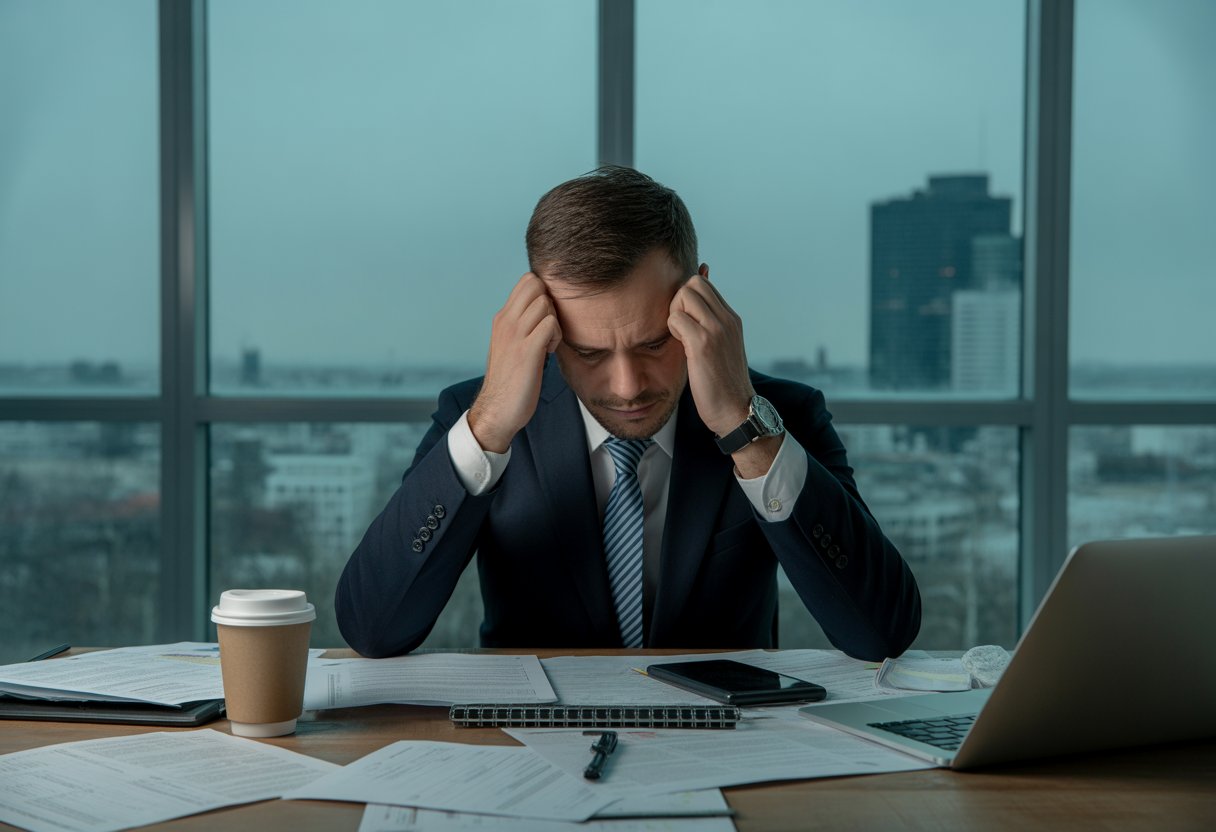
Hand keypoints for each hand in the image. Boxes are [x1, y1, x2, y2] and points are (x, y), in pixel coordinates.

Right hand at [468, 273, 561, 452]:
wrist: (497, 409)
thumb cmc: (510, 379)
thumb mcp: (511, 344)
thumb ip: (522, 325)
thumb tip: (544, 311)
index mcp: (502, 318)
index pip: (527, 281)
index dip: (544, 293)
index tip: (545, 318)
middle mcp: (506, 321)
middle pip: (536, 284)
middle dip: (550, 302)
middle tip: (548, 328)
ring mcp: (515, 335)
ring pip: (545, 303)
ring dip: (555, 322)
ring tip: (549, 343)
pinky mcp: (526, 351)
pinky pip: (550, 325)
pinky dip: (556, 337)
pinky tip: (549, 353)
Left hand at [667, 269, 754, 437]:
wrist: (736, 410)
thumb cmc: (722, 382)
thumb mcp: (720, 346)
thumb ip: (709, 325)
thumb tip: (697, 307)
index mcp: (731, 318)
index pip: (702, 284)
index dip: (686, 299)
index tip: (684, 322)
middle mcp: (727, 319)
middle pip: (693, 282)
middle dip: (678, 300)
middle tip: (679, 326)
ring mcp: (717, 330)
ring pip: (684, 294)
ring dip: (674, 313)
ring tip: (680, 337)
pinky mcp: (703, 344)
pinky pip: (677, 318)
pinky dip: (672, 329)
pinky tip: (680, 347)